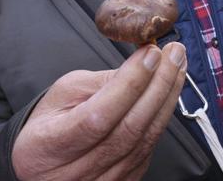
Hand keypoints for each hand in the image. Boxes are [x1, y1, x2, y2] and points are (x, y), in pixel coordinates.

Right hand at [12, 43, 186, 180]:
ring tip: (177, 66)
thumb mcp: (62, 95)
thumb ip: (100, 83)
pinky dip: (163, 115)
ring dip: (168, 97)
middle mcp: (76, 171)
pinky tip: (169, 92)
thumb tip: (142, 66)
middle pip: (130, 128)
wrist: (44, 165)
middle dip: (159, 84)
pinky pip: (151, 147)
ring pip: (146, 138)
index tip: (151, 53)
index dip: (130, 83)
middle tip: (174, 53)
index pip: (99, 115)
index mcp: (50, 146)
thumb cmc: (51, 125)